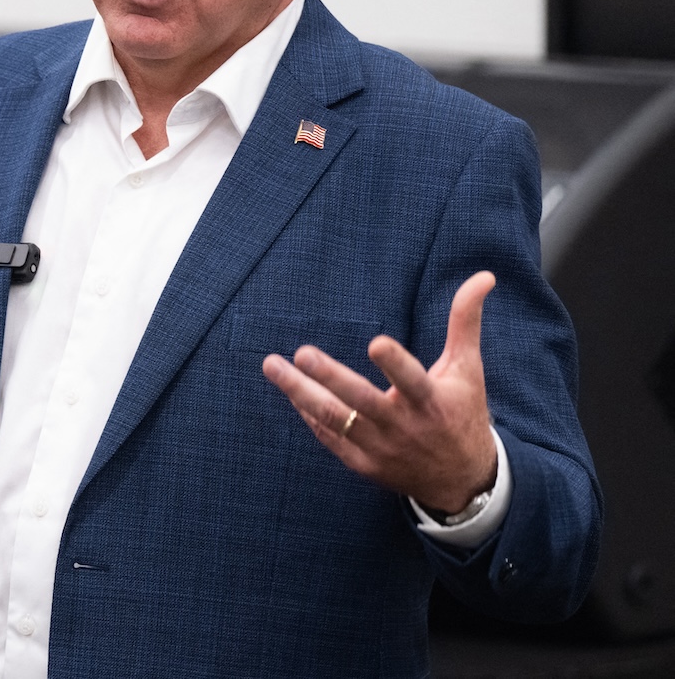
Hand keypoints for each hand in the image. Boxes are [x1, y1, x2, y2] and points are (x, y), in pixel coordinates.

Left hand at [261, 271, 498, 513]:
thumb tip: (484, 276)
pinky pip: (330, 439)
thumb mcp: (468, 369)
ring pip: (336, 420)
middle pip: (361, 401)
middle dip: (330, 377)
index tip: (376, 343)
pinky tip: (291, 393)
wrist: (462, 481)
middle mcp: (404, 427)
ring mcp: (381, 448)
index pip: (412, 381)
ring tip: (273, 366)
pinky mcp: (364, 464)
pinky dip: (310, 417)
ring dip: (301, 393)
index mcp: (431, 402)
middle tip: (302, 353)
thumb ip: (466, 322)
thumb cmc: (461, 413)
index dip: (395, 365)